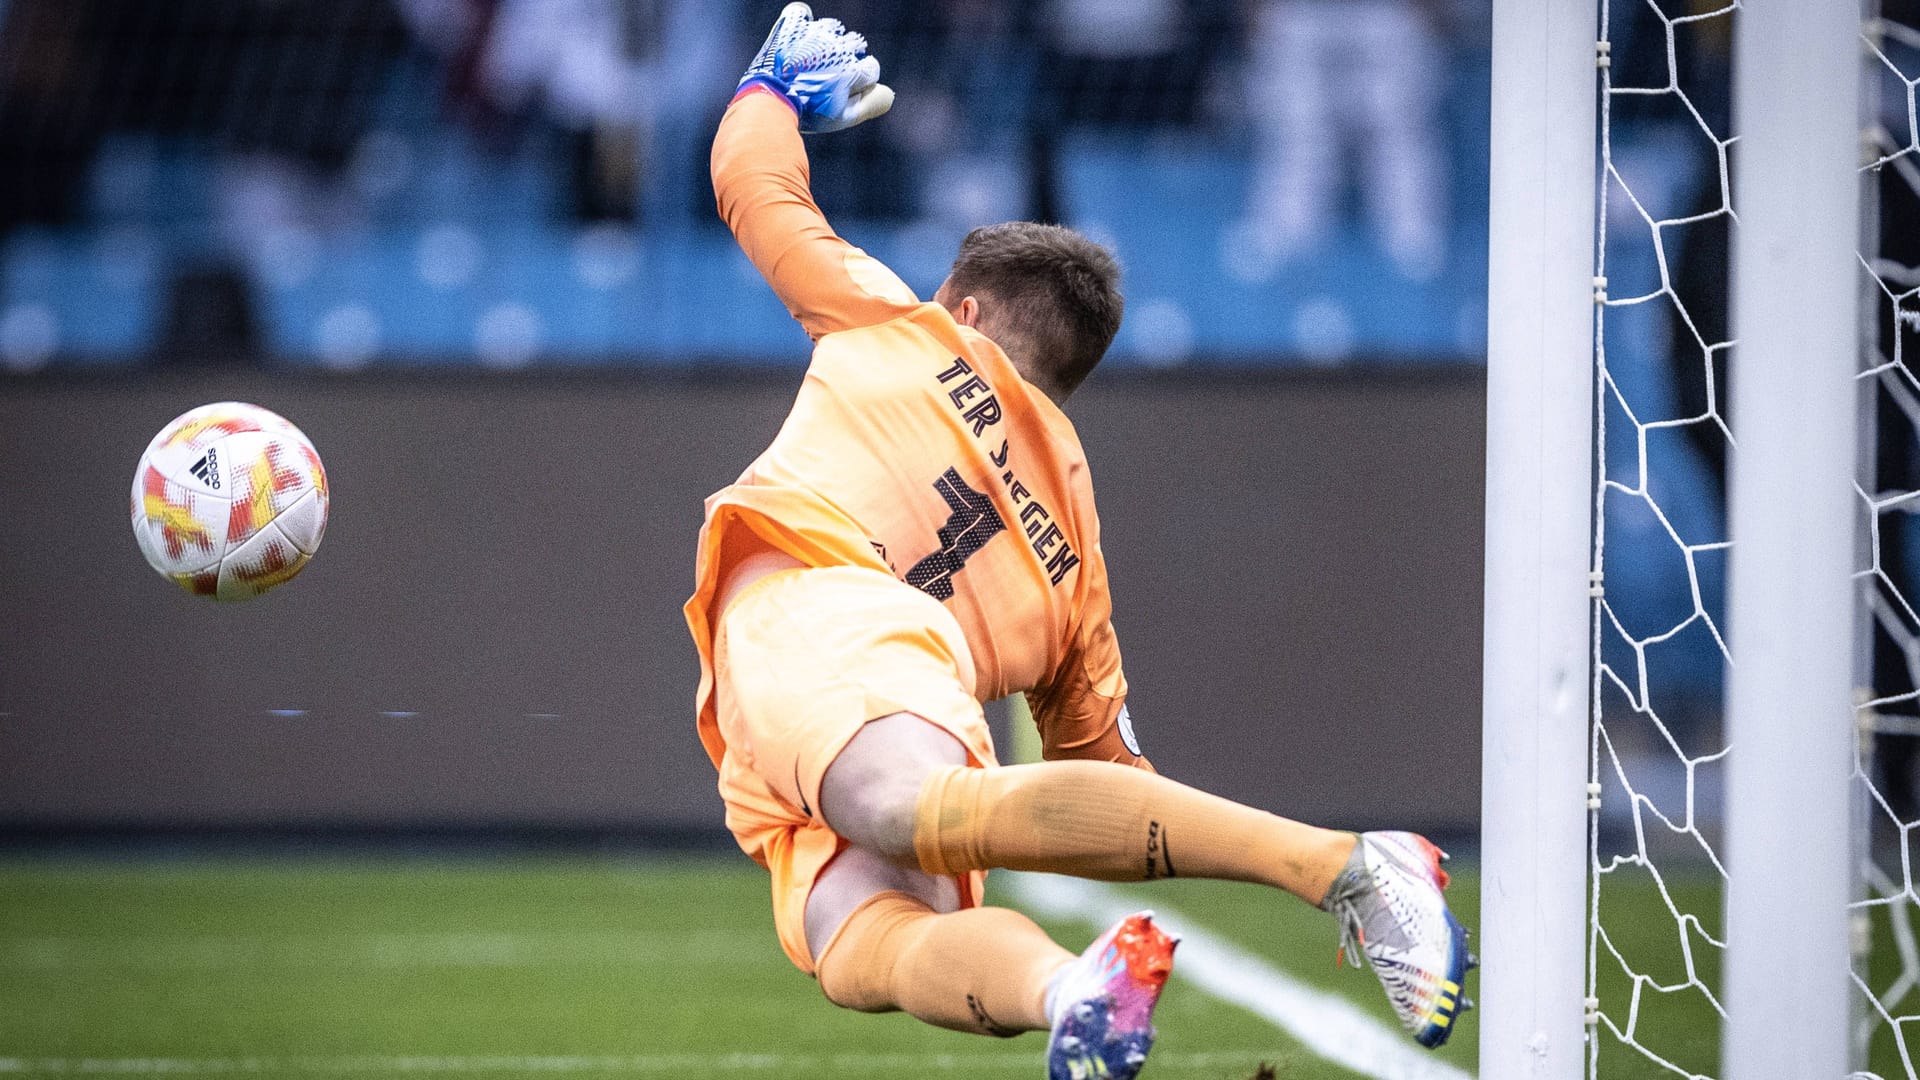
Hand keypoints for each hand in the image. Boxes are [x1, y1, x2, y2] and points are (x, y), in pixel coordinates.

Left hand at [736, 2, 894, 133]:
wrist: (770, 101)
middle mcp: (838, 47)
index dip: (859, 84)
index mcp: (853, 70)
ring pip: (831, 31)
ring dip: (825, 45)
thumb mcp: (843, 117)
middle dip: (842, 63)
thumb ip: (872, 104)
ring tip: (808, 64)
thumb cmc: (807, 112)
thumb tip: (889, 93)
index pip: (870, 69)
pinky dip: (801, 22)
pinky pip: (800, 13)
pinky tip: (797, 37)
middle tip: (822, 80)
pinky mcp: (792, 27)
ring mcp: (815, 34)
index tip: (842, 93)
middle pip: (853, 48)